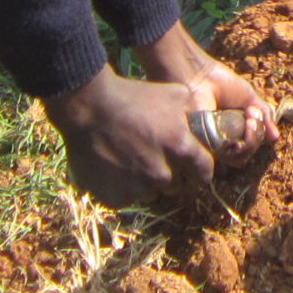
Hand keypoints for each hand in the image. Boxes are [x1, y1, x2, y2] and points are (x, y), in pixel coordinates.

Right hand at [43, 67, 211, 204]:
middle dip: (170, 174)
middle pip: (176, 185)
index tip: (194, 171)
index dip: (200, 171)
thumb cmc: (132, 96)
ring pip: (151, 193)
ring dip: (146, 182)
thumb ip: (191, 113)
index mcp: (179, 148)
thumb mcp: (172, 94)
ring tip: (131, 160)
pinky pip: (126, 198)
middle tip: (154, 157)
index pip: (203, 172)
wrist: (89, 107)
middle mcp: (161, 174)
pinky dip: (122, 188)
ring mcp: (137, 188)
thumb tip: (201, 121)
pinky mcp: (115, 198)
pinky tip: (114, 168)